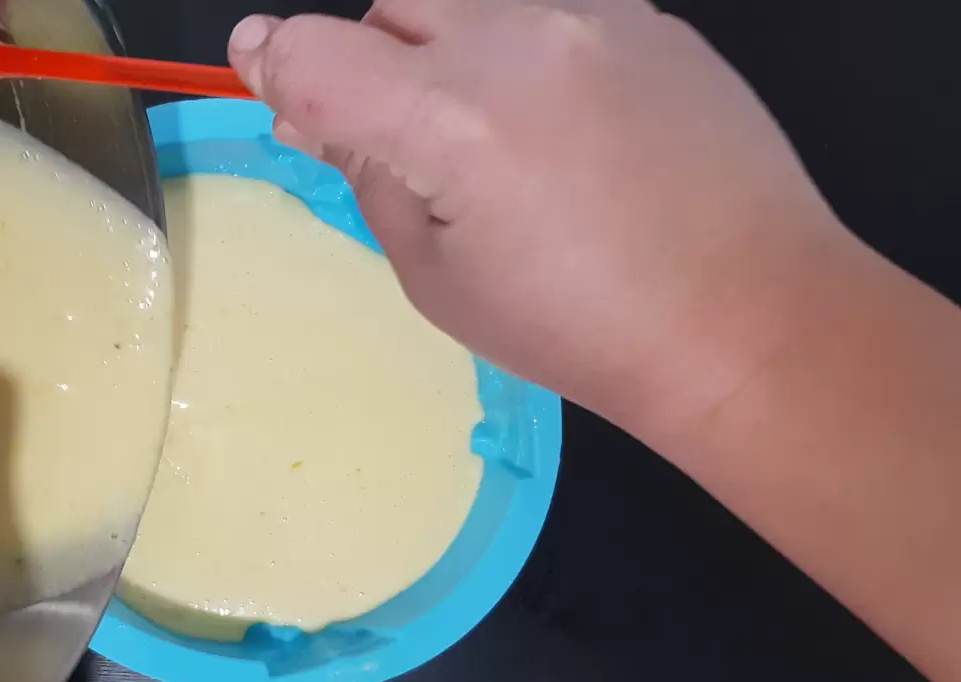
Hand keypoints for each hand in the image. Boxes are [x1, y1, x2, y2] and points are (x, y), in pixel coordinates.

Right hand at [227, 0, 853, 437]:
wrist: (746, 316)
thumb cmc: (578, 326)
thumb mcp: (434, 275)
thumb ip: (366, 173)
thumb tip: (308, 112)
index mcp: (451, 120)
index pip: (315, 53)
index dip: (271, 61)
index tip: (260, 67)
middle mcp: (519, 37)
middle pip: (390, 6)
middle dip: (372, 61)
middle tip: (401, 143)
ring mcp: (594, 14)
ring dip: (446, 46)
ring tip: (491, 134)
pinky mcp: (649, 17)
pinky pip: (546, 7)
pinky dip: (521, 49)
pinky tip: (561, 127)